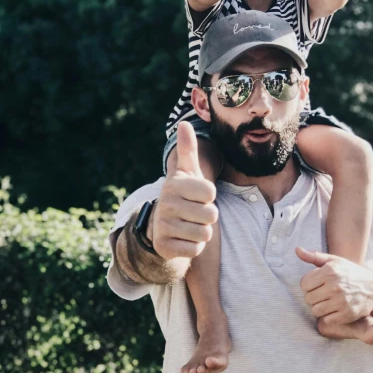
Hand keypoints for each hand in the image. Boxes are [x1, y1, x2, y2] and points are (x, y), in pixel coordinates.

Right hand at [153, 122, 217, 259]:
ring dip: (202, 232)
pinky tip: (183, 239)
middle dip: (207, 216)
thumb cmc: (183, 196)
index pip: (211, 193)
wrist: (161, 226)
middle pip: (211, 215)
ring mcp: (163, 226)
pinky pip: (196, 249)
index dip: (209, 197)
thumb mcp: (186, 173)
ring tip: (189, 225)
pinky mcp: (165, 247)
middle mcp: (166, 204)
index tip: (197, 196)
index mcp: (174, 185)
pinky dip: (194, 246)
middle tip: (194, 213)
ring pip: (205, 233)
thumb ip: (188, 150)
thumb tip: (185, 123)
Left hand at [296, 246, 372, 334]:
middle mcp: (335, 286)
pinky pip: (326, 320)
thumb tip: (297, 250)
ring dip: (320, 308)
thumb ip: (314, 257)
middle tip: (324, 294)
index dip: (310, 285)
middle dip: (314, 297)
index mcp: (330, 271)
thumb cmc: (351, 273)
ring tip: (329, 302)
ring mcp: (341, 301)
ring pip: (315, 310)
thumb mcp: (334, 261)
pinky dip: (329, 316)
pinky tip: (336, 310)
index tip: (318, 284)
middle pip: (308, 298)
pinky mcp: (347, 314)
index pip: (304, 284)